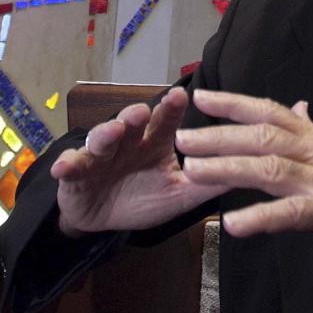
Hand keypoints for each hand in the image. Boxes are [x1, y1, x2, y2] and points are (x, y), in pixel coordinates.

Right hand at [50, 87, 225, 236]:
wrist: (101, 217)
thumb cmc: (143, 198)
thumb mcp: (178, 195)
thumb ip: (207, 184)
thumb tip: (249, 171)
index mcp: (154, 142)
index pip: (166, 121)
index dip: (171, 109)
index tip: (180, 95)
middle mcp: (128, 141)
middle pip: (131, 122)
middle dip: (135, 114)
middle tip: (142, 112)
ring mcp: (100, 154)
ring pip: (102, 138)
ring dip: (105, 134)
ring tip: (112, 131)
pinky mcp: (75, 173)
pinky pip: (70, 166)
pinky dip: (66, 166)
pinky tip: (63, 168)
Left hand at [176, 89, 312, 263]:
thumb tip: (298, 106)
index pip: (270, 110)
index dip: (234, 102)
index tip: (200, 96)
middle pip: (262, 136)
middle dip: (218, 136)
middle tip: (180, 138)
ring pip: (270, 168)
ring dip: (228, 169)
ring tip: (192, 173)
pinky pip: (292, 214)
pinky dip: (260, 218)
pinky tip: (233, 224)